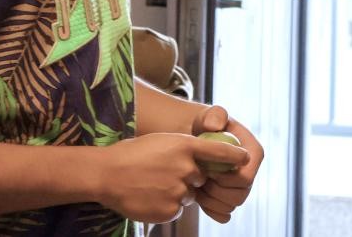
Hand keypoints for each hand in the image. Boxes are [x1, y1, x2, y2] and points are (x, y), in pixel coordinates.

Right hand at [93, 132, 243, 222]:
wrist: (106, 174)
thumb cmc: (134, 153)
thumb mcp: (165, 141)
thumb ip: (188, 149)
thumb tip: (205, 160)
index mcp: (185, 146)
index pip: (221, 152)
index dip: (236, 156)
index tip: (245, 158)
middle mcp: (186, 168)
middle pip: (202, 177)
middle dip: (190, 178)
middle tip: (165, 173)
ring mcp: (178, 191)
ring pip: (189, 195)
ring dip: (177, 192)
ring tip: (154, 184)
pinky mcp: (170, 210)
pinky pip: (177, 209)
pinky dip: (167, 205)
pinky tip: (150, 197)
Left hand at [190, 105, 263, 223]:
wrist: (196, 140)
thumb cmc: (204, 126)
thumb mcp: (208, 116)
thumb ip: (214, 116)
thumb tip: (216, 127)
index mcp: (253, 153)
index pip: (245, 178)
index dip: (224, 179)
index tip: (206, 170)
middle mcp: (252, 171)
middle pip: (240, 196)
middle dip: (215, 192)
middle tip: (198, 180)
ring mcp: (241, 187)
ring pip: (231, 206)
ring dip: (210, 201)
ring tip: (197, 186)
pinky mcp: (229, 198)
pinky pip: (224, 214)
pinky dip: (210, 210)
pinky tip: (199, 195)